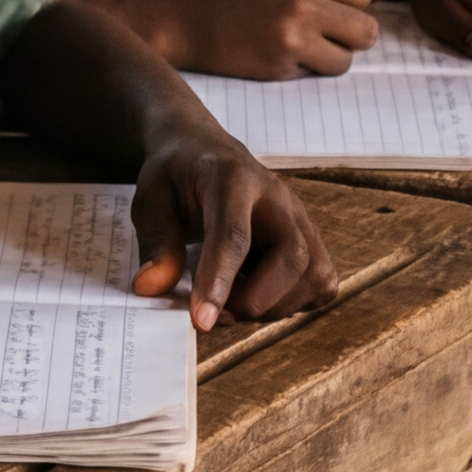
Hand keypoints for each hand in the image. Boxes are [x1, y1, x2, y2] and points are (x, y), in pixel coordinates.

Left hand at [128, 124, 335, 327]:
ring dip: (275, 305)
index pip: (233, 235)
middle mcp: (277, 196)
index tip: (202, 320)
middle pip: (291, 257)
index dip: (219, 282)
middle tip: (215, 313)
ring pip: (315, 274)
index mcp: (231, 179)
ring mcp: (299, 217)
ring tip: (234, 301)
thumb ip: (155, 242)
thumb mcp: (149, 201)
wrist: (202, 150)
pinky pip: (322, 281)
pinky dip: (294, 301)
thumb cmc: (176, 176)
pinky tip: (259, 291)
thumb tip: (151, 287)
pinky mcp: (310, 236)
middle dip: (255, 300)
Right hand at [146, 0, 379, 79]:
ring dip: (328, 58)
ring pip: (345, 60)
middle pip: (366, 31)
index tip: (334, 11)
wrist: (177, 17)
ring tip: (300, 49)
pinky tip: (272, 55)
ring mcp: (293, 38)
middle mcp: (305, 4)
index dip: (352, 5)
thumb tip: (347, 8)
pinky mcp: (278, 67)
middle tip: (326, 37)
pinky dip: (299, 69)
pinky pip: (312, 74)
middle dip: (350, 37)